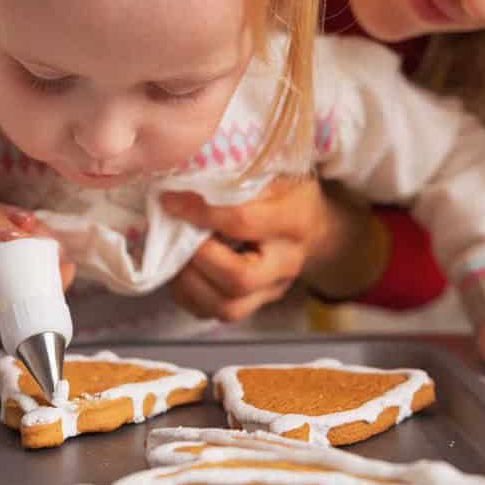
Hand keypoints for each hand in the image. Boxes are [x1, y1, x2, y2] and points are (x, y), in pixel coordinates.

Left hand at [162, 177, 338, 321]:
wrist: (314, 227)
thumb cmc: (288, 190)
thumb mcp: (273, 170)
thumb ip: (238, 173)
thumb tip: (185, 178)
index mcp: (294, 220)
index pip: (243, 221)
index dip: (201, 212)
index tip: (170, 200)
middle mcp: (286, 263)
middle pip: (239, 279)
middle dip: (198, 258)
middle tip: (177, 234)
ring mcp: (272, 291)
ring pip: (227, 307)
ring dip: (188, 283)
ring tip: (174, 254)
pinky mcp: (255, 306)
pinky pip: (214, 314)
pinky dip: (188, 295)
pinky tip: (182, 271)